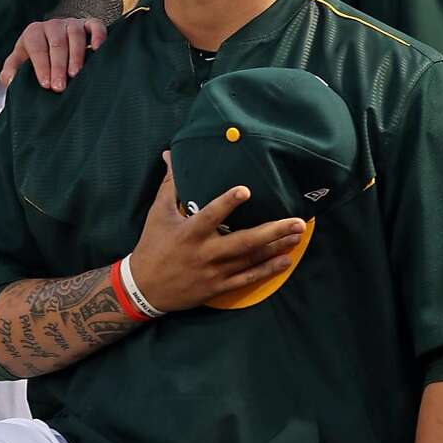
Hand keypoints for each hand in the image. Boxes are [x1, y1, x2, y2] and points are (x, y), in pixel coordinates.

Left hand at [0, 17, 105, 90]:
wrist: (56, 42)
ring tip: (76, 74)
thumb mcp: (21, 61)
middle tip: (59, 87)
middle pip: (57, 43)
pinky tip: (98, 49)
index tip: (46, 85)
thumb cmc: (37, 56)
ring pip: (76, 35)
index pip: (37, 48)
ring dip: (76, 55)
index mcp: (34, 32)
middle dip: (58, 66)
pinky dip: (99, 35)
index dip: (41, 66)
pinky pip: (95, 26)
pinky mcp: (89, 24)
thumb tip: (10, 80)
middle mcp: (53, 25)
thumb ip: (12, 70)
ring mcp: (72, 23)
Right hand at [128, 153, 306, 310]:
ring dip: (276, 247)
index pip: (210, 214)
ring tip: (298, 235)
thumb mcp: (158, 213)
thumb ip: (170, 184)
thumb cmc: (152, 245)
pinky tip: (286, 261)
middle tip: (298, 221)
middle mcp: (205, 253)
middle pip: (244, 241)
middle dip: (273, 231)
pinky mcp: (218, 287)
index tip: (246, 190)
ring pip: (251, 259)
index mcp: (189, 232)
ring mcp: (214, 272)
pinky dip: (267, 270)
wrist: (144, 288)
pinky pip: (247, 279)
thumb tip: (171, 154)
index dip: (227, 202)